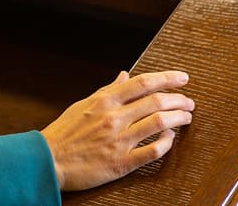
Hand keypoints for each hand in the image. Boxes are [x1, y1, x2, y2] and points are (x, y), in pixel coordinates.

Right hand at [41, 70, 192, 190]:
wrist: (48, 159)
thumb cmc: (64, 132)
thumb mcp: (84, 104)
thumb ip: (108, 90)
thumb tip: (125, 75)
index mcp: (104, 100)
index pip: (142, 83)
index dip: (166, 78)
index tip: (182, 77)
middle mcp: (113, 117)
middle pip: (155, 101)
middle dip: (178, 99)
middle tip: (189, 102)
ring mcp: (118, 140)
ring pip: (158, 123)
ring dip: (177, 118)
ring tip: (186, 117)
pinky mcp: (120, 163)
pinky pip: (151, 152)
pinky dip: (166, 144)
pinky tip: (171, 139)